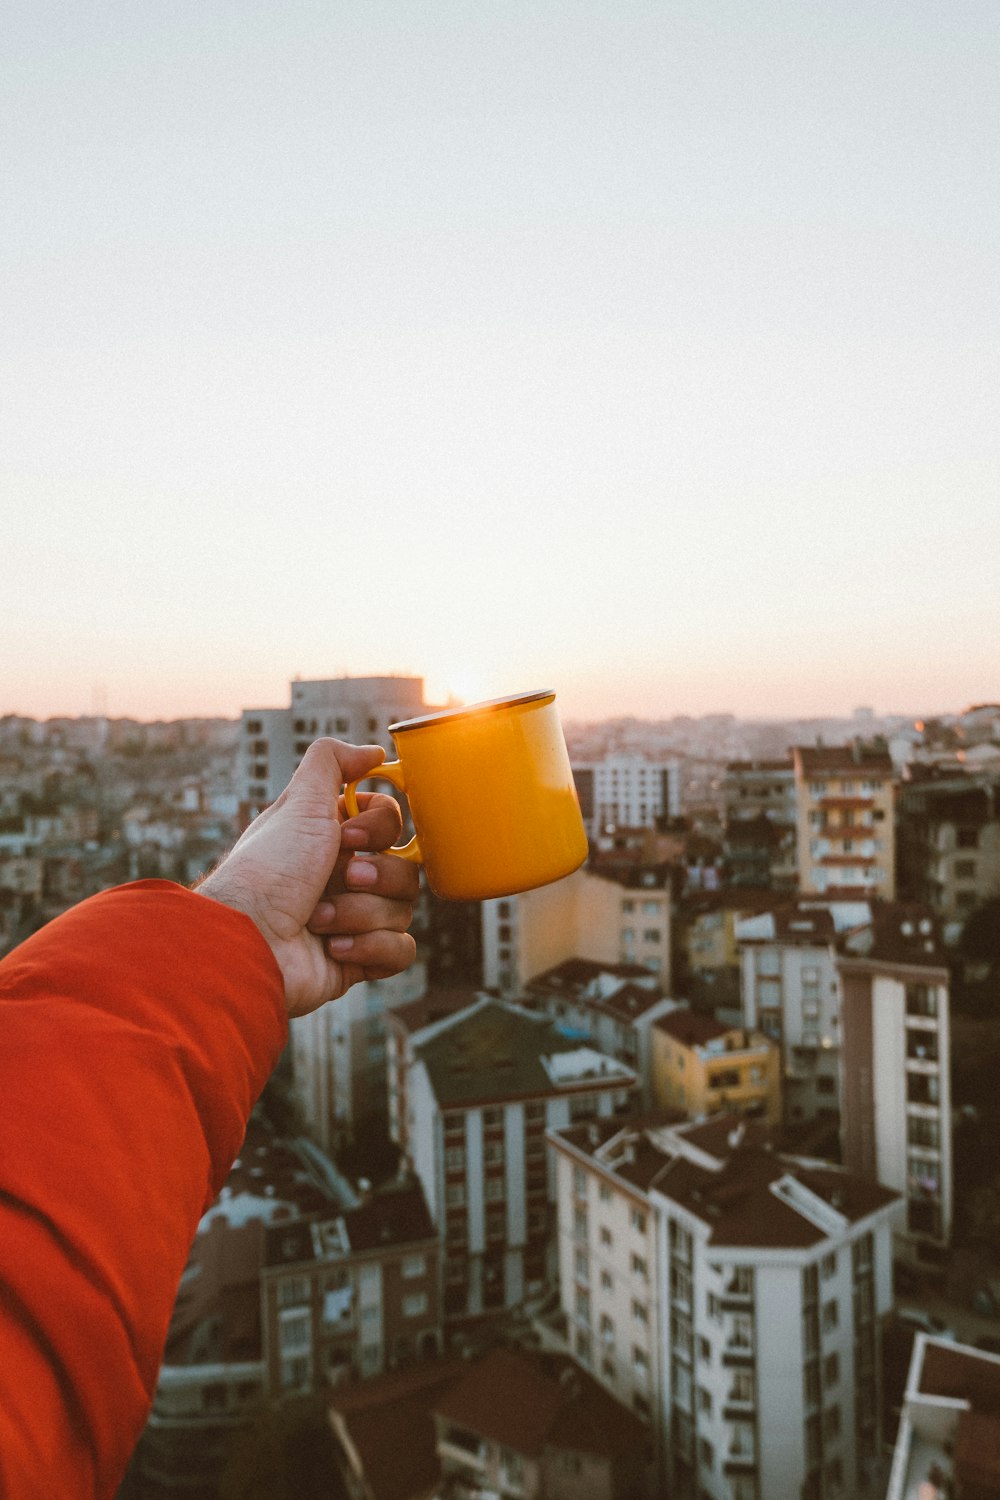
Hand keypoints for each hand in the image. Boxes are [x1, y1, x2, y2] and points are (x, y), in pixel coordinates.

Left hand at [198, 740, 418, 1016]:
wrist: (246, 941)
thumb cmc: (267, 870)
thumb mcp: (298, 801)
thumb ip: (332, 761)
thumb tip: (374, 752)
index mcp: (335, 839)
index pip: (393, 825)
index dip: (380, 830)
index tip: (348, 837)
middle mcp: (346, 877)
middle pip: (406, 869)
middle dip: (374, 877)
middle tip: (340, 878)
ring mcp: (354, 920)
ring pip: (403, 910)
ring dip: (359, 913)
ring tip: (318, 920)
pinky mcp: (358, 960)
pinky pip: (400, 951)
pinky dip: (370, 949)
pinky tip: (333, 949)